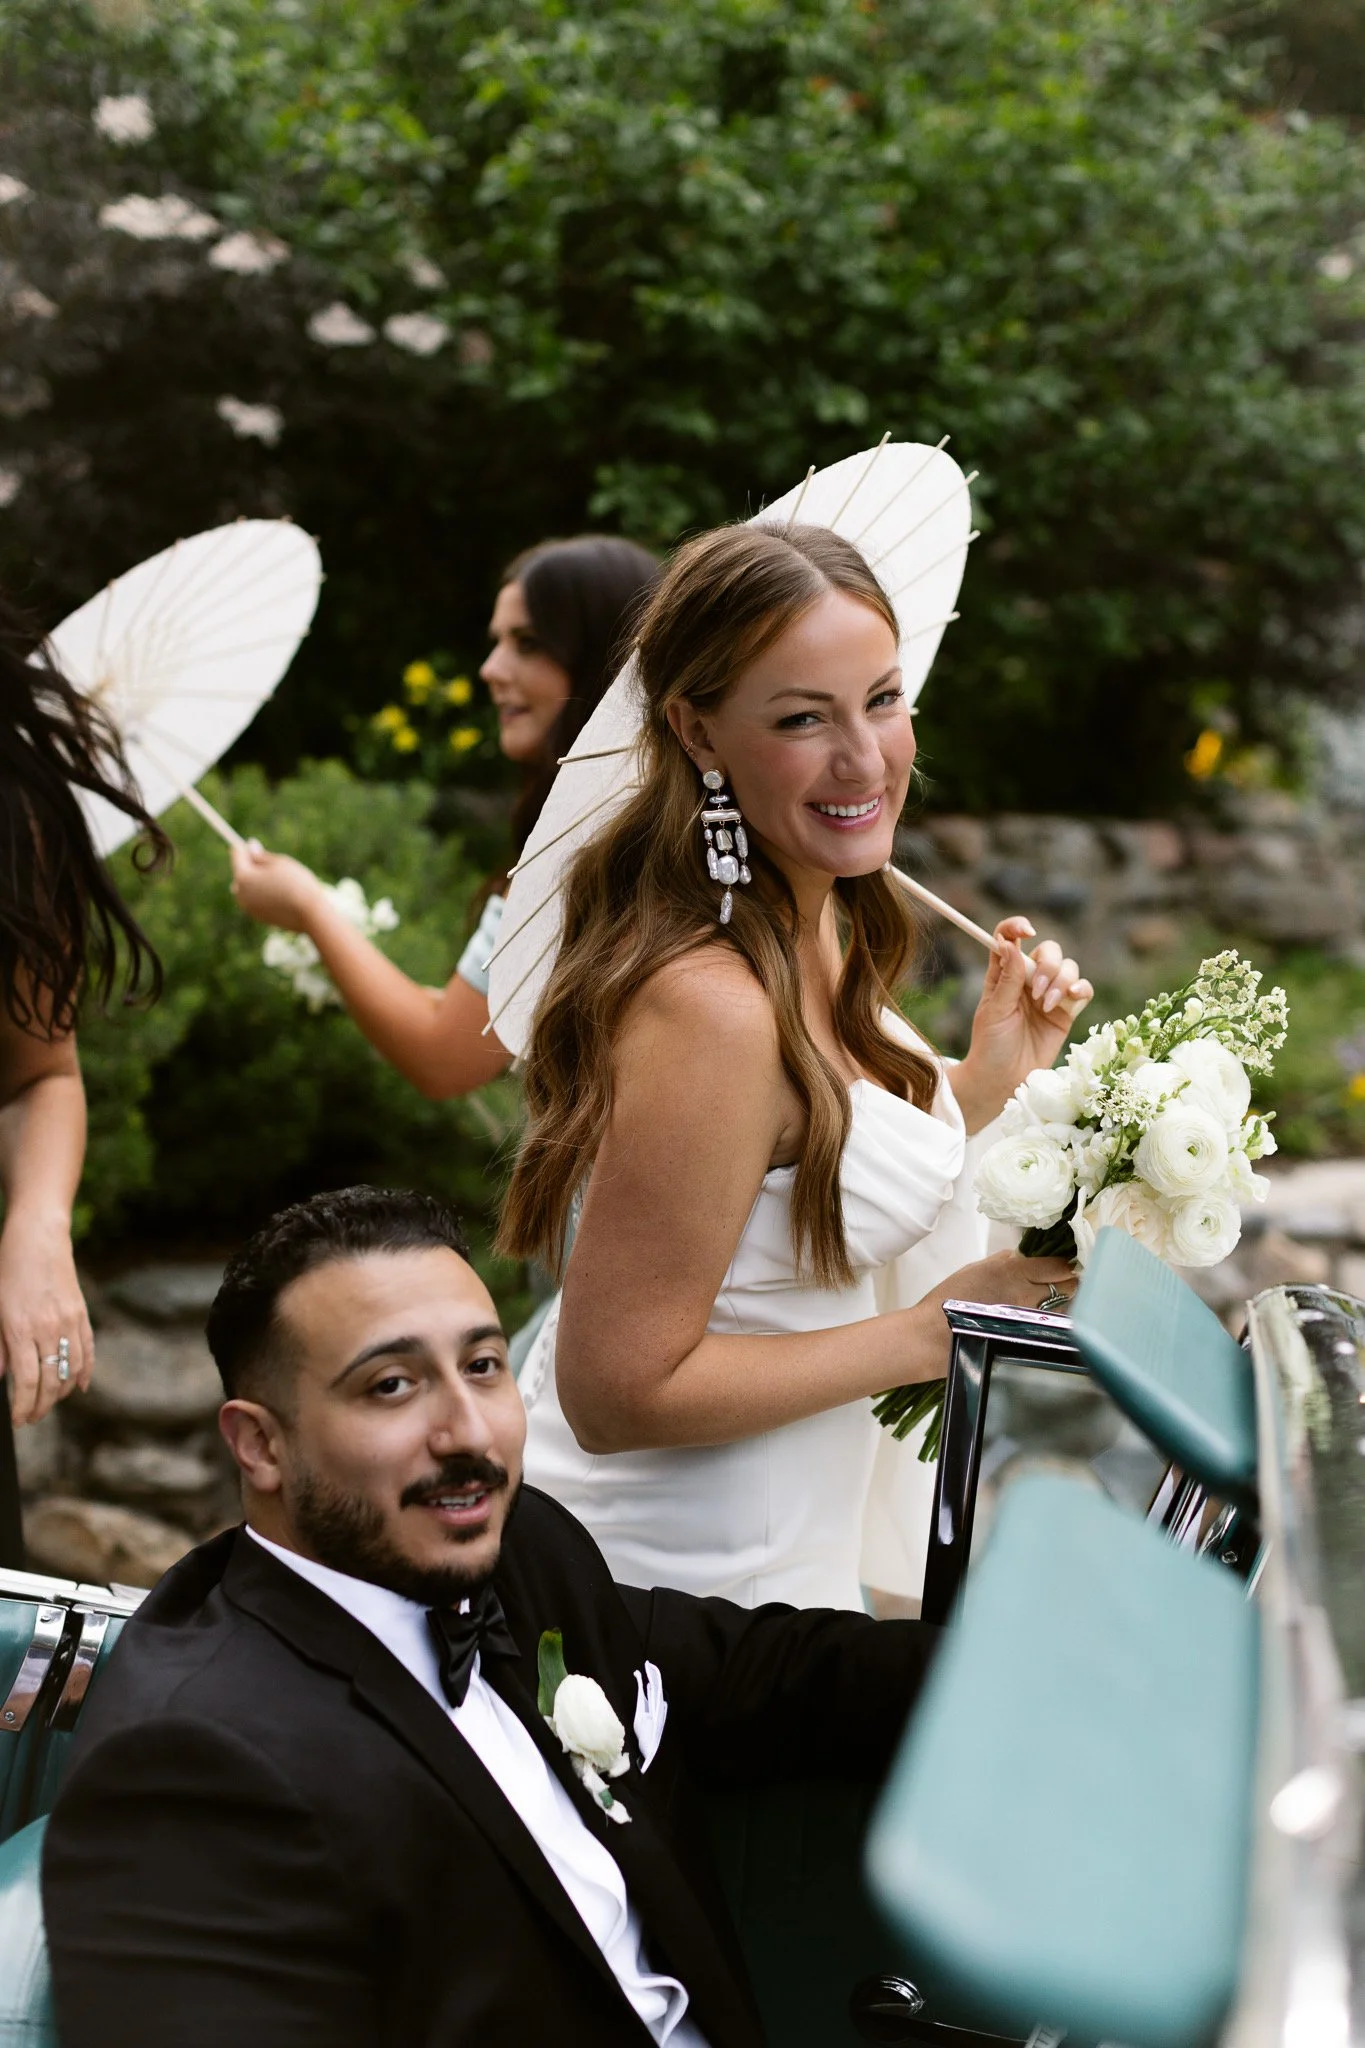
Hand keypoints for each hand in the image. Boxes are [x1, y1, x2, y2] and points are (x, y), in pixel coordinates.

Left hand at [0, 1208, 93, 1425]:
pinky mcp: (82, 1314)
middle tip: (31, 1418)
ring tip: (49, 1403)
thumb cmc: (7, 1269)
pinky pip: (88, 1351)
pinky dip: (85, 1372)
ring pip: (72, 1371)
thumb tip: (1, 1377)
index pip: (27, 1382)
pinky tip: (80, 1386)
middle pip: (51, 1382)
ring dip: (61, 1394)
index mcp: (20, 1329)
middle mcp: (48, 1329)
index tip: (19, 1420)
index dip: (24, 1407)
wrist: (37, 1237)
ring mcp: (69, 1321)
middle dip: (41, 1407)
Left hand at [230, 841, 324, 932]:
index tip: (254, 844)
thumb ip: (261, 855)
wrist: (310, 914)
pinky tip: (280, 895)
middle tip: (271, 865)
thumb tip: (250, 847)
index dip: (246, 848)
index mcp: (243, 877)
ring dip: (257, 882)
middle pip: (241, 873)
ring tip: (279, 881)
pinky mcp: (258, 916)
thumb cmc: (296, 884)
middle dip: (252, 867)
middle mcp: (240, 893)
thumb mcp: (280, 862)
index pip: (237, 855)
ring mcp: (248, 907)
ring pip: (248, 888)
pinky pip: (256, 900)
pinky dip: (263, 895)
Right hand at [923, 1249, 1075, 1343]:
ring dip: (1065, 1302)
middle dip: (1070, 1281)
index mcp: (1011, 1270)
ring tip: (1059, 1300)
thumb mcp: (975, 1269)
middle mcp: (1025, 1292)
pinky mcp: (1025, 1335)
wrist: (934, 1334)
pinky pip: (1050, 1325)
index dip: (1065, 1264)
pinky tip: (1048, 1319)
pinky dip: (1054, 1320)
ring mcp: (1028, 1317)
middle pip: (1067, 1285)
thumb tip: (1019, 1258)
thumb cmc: (948, 1300)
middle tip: (1069, 1280)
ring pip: (1063, 1307)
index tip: (1067, 1264)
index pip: (1056, 1265)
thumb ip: (1001, 1262)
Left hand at [952, 918, 1092, 1128]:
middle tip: (1037, 991)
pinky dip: (1080, 989)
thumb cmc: (991, 1046)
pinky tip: (1069, 1001)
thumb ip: (1006, 978)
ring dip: (1061, 981)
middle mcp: (1028, 980)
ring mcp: (1049, 994)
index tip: (1026, 931)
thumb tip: (1011, 944)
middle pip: (1048, 950)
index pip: (1010, 938)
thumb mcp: (994, 1011)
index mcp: (1003, 974)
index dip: (1017, 927)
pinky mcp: (1067, 1012)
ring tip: (1046, 1005)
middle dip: (1048, 965)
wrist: (1004, 1080)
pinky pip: (1082, 989)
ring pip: (1068, 967)